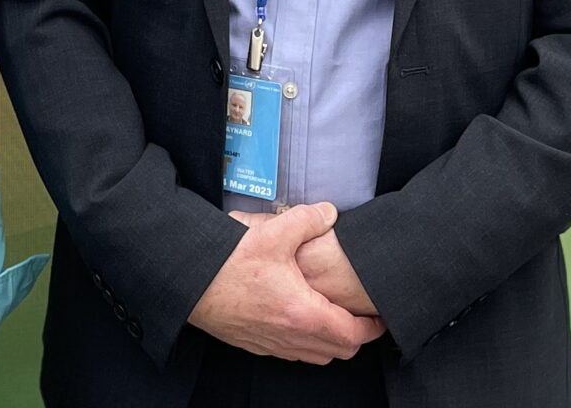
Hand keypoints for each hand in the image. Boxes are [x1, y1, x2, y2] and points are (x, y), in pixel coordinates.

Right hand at [187, 203, 385, 362]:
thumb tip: (330, 213)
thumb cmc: (229, 263)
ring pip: (316, 356)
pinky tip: (301, 319)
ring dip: (331, 341)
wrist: (190, 282)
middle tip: (362, 317)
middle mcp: (290, 337)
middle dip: (355, 336)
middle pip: (338, 351)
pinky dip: (307, 342)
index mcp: (303, 313)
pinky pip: (293, 353)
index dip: (372, 328)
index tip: (380, 318)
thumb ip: (307, 220)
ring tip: (335, 318)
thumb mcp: (273, 233)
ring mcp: (272, 345)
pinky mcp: (256, 344)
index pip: (352, 334)